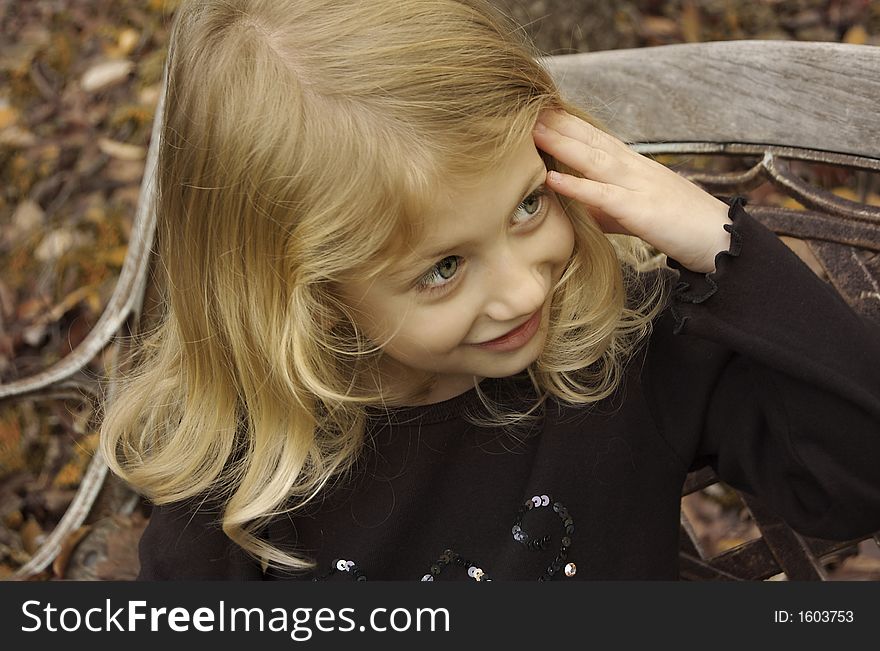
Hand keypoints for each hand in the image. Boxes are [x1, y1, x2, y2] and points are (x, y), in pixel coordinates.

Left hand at [532, 110, 731, 272]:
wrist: (717, 238)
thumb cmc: (675, 225)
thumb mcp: (630, 213)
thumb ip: (600, 206)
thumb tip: (570, 205)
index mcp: (632, 166)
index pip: (595, 137)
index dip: (567, 123)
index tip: (539, 110)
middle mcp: (633, 168)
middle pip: (591, 139)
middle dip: (559, 123)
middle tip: (526, 106)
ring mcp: (637, 186)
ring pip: (594, 159)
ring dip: (562, 144)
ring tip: (533, 131)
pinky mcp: (640, 210)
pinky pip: (603, 195)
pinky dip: (577, 186)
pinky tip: (552, 179)